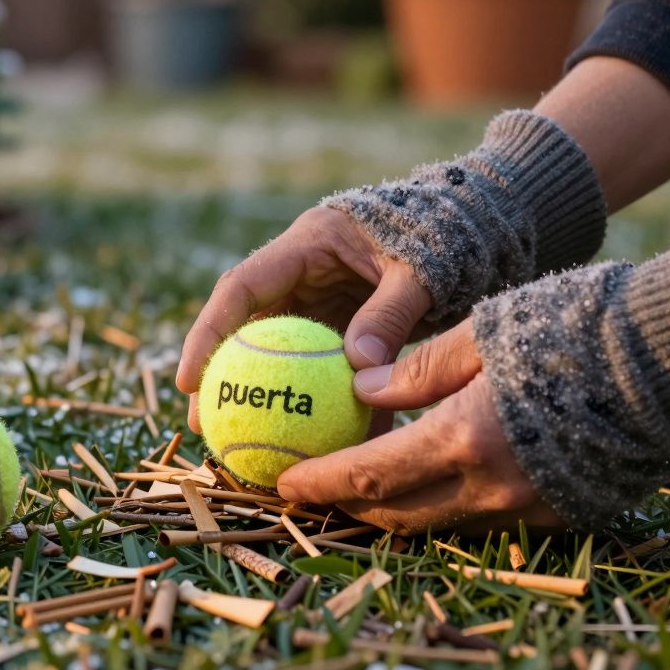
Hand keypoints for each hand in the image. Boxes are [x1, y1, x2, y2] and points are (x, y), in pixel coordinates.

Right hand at [175, 206, 432, 431]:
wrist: (480, 224)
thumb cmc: (450, 233)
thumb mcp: (422, 270)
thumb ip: (390, 314)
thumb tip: (358, 370)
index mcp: (309, 242)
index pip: (242, 288)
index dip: (208, 332)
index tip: (189, 380)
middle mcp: (306, 271)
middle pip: (246, 326)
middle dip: (220, 376)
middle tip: (203, 425)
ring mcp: (324, 298)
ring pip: (279, 352)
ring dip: (263, 396)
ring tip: (245, 445)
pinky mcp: (347, 322)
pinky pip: (322, 366)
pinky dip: (320, 401)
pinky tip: (317, 446)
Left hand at [276, 320, 563, 533]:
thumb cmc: (574, 327)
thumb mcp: (482, 332)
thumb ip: (416, 369)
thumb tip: (360, 385)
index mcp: (463, 438)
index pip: (368, 476)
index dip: (319, 483)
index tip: (281, 481)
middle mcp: (493, 486)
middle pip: (397, 513)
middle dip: (347, 506)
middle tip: (312, 489)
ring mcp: (531, 507)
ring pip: (440, 521)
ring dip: (396, 509)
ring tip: (362, 486)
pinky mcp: (562, 511)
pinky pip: (486, 519)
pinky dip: (447, 503)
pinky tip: (433, 478)